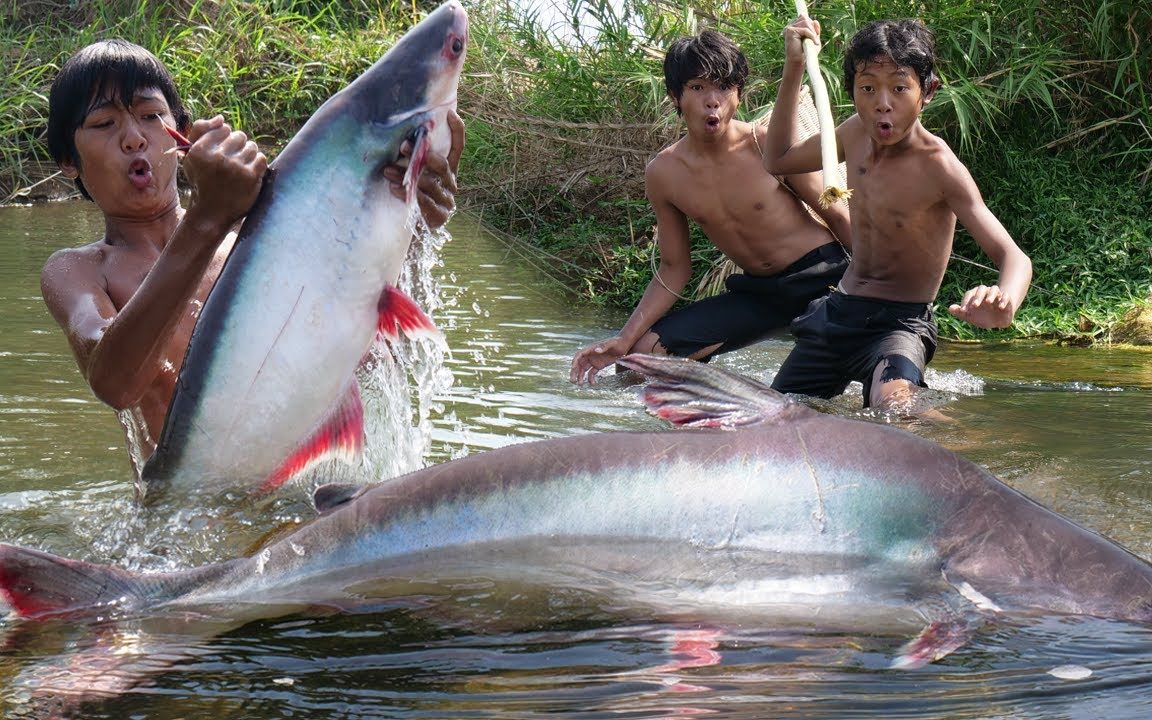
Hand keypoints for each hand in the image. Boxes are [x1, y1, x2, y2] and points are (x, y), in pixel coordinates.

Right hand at [182, 115, 267, 231]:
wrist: (212, 212)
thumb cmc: (202, 181)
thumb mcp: (192, 156)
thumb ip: (200, 131)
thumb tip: (221, 118)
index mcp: (200, 150)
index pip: (223, 128)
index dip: (225, 139)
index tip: (223, 151)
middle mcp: (218, 157)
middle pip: (239, 136)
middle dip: (238, 146)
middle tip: (233, 161)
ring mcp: (235, 167)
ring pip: (252, 146)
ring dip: (249, 155)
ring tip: (240, 168)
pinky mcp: (251, 176)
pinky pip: (262, 158)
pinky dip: (258, 164)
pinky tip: (250, 173)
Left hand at [383, 109, 464, 228]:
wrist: (413, 230)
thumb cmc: (411, 196)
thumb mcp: (413, 175)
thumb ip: (412, 159)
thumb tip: (398, 137)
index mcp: (448, 170)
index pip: (458, 148)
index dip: (457, 130)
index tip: (449, 112)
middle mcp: (450, 183)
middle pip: (443, 164)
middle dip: (423, 154)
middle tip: (404, 145)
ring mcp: (446, 200)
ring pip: (429, 183)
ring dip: (407, 175)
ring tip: (387, 170)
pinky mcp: (440, 216)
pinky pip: (424, 202)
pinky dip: (407, 194)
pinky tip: (394, 189)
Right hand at [570, 336, 632, 384]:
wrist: (624, 344)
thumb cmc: (617, 342)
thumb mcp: (611, 343)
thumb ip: (604, 346)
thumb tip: (596, 350)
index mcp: (591, 349)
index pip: (579, 355)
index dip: (575, 362)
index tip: (573, 369)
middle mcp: (590, 355)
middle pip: (579, 364)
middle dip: (575, 372)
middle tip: (572, 381)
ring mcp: (594, 361)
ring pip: (584, 369)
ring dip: (581, 376)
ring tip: (580, 384)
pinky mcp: (599, 365)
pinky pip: (592, 373)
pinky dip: (591, 378)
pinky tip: (593, 384)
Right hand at [783, 16, 820, 64]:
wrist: (798, 62)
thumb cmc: (805, 52)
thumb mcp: (813, 39)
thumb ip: (814, 30)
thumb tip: (815, 20)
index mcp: (794, 26)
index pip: (804, 17)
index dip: (811, 24)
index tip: (815, 34)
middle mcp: (790, 26)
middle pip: (805, 18)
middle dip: (812, 28)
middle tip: (815, 39)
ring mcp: (789, 28)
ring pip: (806, 22)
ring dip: (812, 32)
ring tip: (814, 41)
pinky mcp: (790, 31)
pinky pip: (805, 29)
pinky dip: (811, 35)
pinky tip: (814, 42)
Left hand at [948, 284, 1015, 328]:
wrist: (997, 321)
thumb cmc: (981, 317)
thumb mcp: (970, 316)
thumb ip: (960, 312)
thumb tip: (949, 308)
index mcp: (975, 295)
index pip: (969, 294)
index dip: (966, 301)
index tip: (964, 311)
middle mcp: (985, 293)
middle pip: (981, 289)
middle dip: (977, 296)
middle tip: (974, 305)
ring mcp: (997, 295)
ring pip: (994, 289)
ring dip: (991, 295)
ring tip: (988, 302)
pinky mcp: (1007, 299)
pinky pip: (1006, 295)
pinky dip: (1003, 299)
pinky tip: (1000, 307)